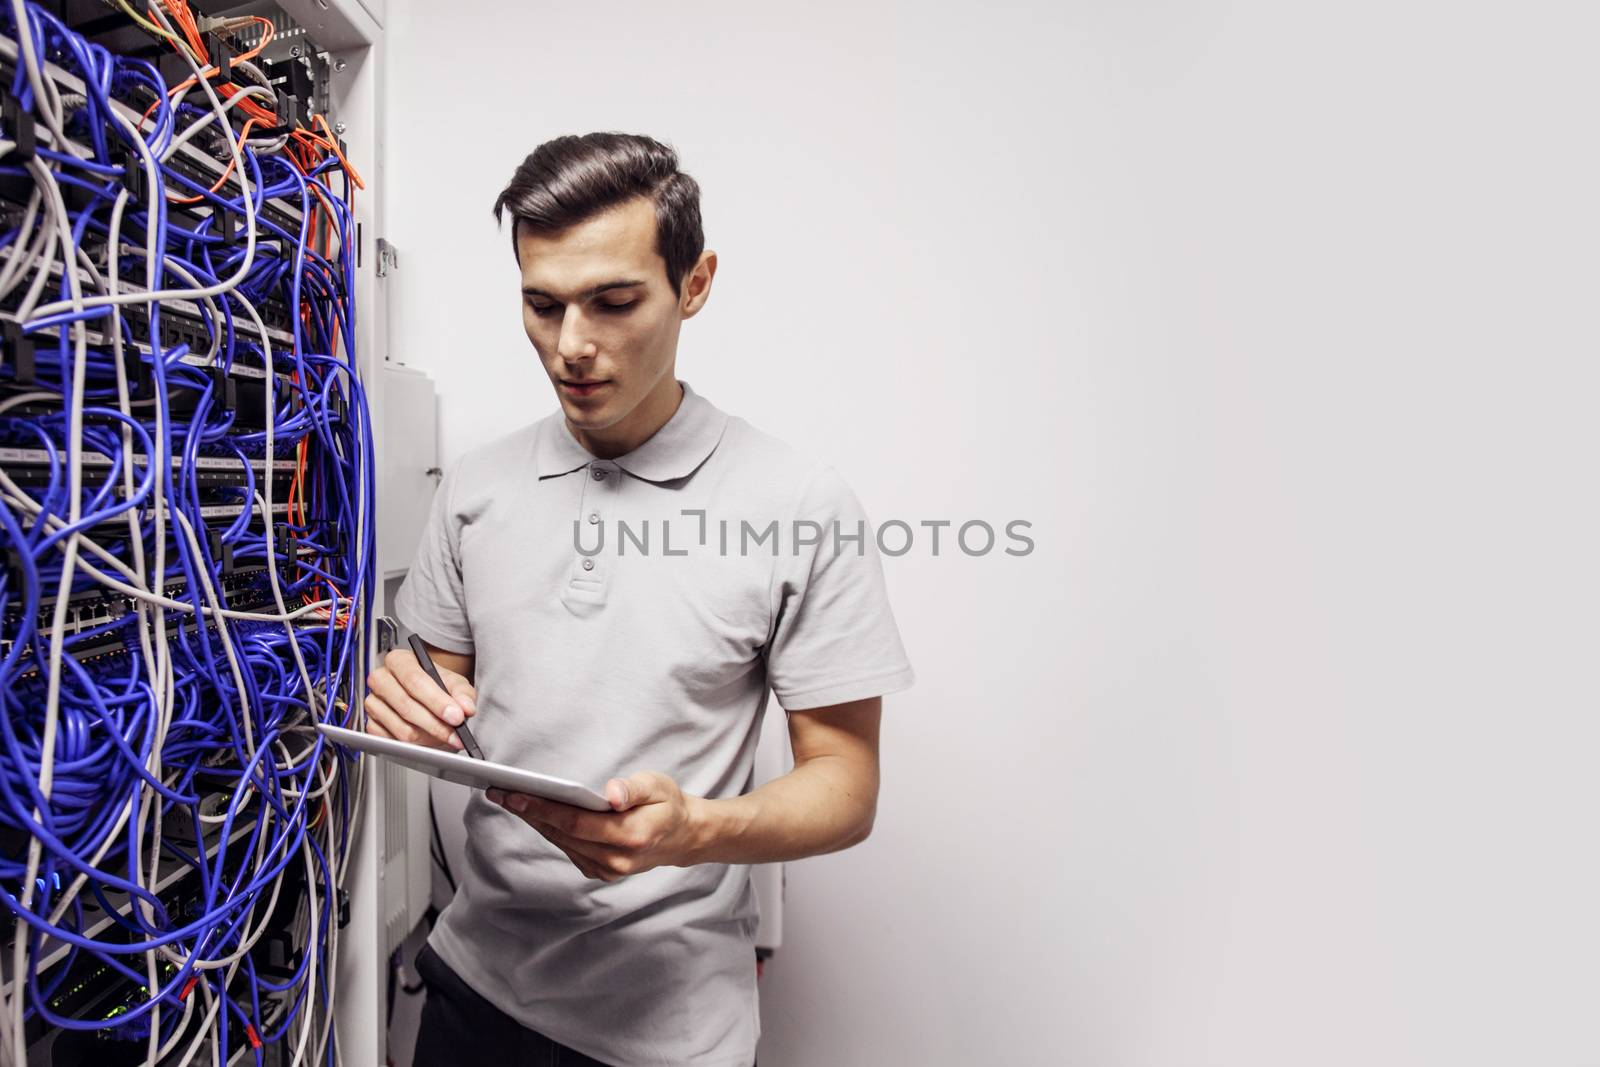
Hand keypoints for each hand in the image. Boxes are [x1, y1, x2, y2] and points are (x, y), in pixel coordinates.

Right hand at [363, 648, 475, 751]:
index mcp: (398, 660)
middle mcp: (381, 679)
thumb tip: (466, 707)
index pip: (415, 681)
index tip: (456, 716)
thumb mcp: (454, 682)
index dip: (437, 702)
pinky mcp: (370, 724)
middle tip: (456, 734)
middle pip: (407, 707)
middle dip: (436, 725)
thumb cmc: (436, 684)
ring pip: (402, 729)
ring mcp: (373, 703)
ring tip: (444, 736)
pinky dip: (414, 746)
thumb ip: (463, 693)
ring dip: (428, 738)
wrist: (424, 693)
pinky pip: (393, 741)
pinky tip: (427, 739)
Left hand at [487, 772, 700, 882]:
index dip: (543, 808)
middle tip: (500, 792)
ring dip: (535, 821)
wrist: (682, 837)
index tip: (515, 794)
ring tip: (511, 799)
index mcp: (631, 836)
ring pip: (561, 842)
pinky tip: (535, 813)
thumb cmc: (668, 805)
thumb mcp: (658, 786)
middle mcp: (616, 860)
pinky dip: (551, 831)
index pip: (576, 822)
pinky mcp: (600, 871)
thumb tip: (612, 794)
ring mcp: (607, 870)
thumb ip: (634, 789)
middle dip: (529, 812)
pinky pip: (568, 849)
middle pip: (562, 833)